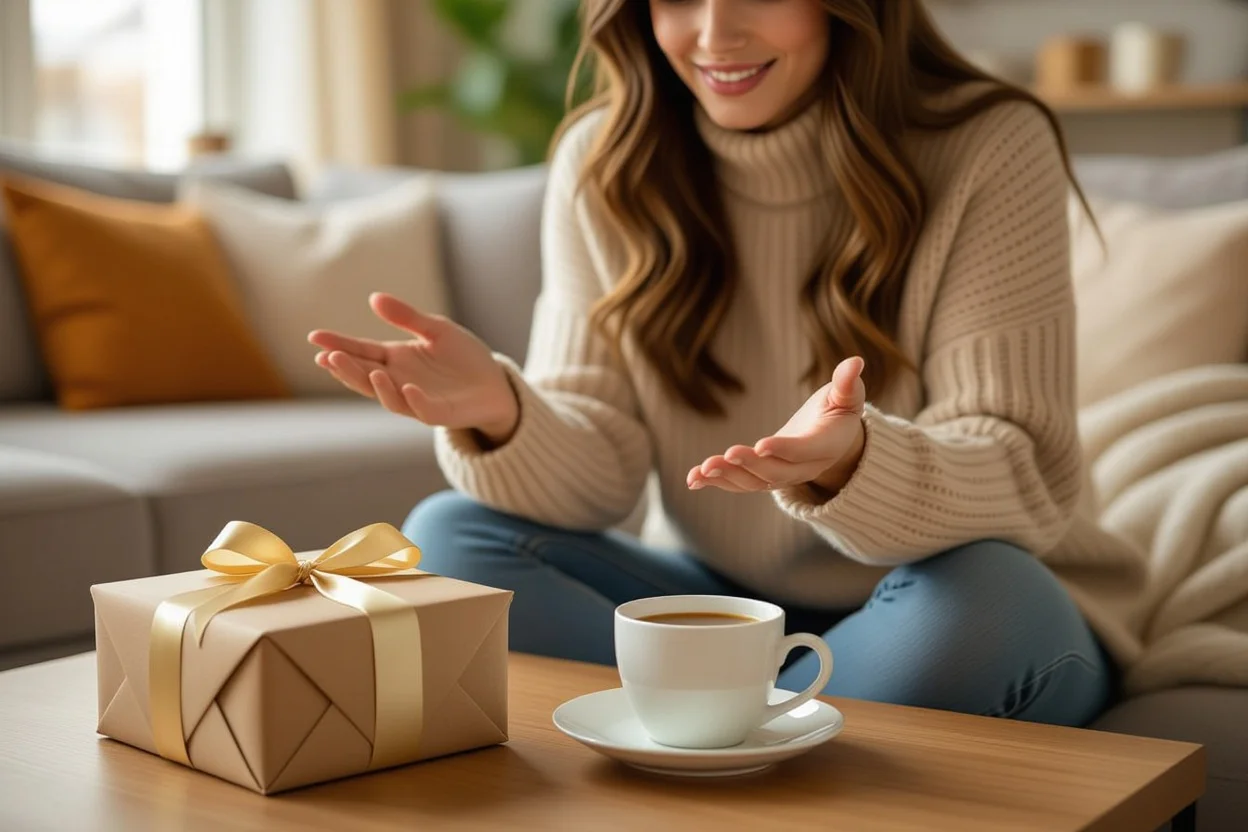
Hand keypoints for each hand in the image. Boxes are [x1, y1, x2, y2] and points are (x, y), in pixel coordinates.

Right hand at [308, 292, 518, 443]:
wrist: (495, 383)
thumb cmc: (464, 357)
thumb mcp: (436, 329)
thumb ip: (407, 317)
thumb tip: (374, 298)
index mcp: (395, 358)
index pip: (361, 351)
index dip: (338, 345)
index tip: (314, 338)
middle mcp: (399, 380)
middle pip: (365, 375)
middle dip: (346, 368)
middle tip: (326, 357)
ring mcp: (417, 399)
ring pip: (387, 397)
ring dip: (375, 386)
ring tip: (370, 372)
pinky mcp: (440, 413)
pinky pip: (422, 411)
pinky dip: (413, 400)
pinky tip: (407, 387)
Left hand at [687, 356, 866, 496]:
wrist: (833, 440)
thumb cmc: (839, 410)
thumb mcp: (847, 395)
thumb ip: (847, 383)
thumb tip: (855, 362)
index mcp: (825, 446)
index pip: (804, 451)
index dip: (784, 450)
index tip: (762, 445)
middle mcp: (803, 468)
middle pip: (776, 473)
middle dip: (749, 466)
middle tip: (726, 455)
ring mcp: (781, 475)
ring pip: (753, 483)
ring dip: (727, 477)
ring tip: (702, 470)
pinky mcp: (762, 476)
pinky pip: (739, 483)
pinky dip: (716, 483)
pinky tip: (692, 479)